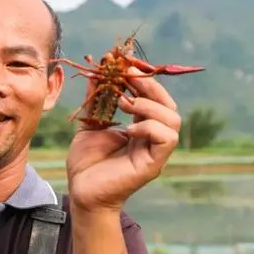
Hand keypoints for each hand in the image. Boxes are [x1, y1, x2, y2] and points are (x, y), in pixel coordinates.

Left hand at [66, 67, 180, 212]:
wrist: (81, 191)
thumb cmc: (86, 163)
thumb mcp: (90, 124)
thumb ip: (97, 100)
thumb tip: (98, 72)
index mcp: (140, 127)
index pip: (153, 97)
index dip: (142, 78)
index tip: (124, 63)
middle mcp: (152, 137)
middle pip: (168, 104)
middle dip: (150, 85)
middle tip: (127, 77)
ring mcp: (154, 151)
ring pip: (173, 119)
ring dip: (149, 105)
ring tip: (124, 103)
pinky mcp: (153, 164)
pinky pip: (166, 138)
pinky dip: (149, 127)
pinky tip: (128, 128)